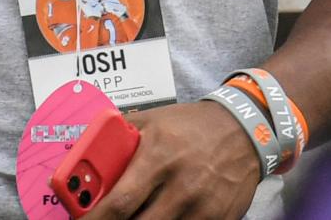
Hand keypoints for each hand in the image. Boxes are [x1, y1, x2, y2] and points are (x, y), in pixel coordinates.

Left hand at [87, 101, 260, 219]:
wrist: (243, 129)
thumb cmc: (191, 125)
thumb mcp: (154, 119)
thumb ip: (122, 136)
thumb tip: (87, 150)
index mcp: (158, 155)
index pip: (120, 201)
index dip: (97, 219)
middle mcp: (181, 185)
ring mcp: (202, 207)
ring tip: (139, 215)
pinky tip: (166, 216)